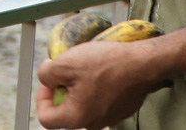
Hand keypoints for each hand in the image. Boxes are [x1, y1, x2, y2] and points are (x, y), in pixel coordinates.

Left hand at [35, 37, 165, 128]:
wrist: (143, 63)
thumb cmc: (108, 64)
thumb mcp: (65, 62)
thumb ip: (46, 74)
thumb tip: (46, 78)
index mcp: (76, 117)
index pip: (45, 117)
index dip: (42, 96)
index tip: (49, 81)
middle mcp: (92, 123)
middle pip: (65, 110)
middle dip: (63, 89)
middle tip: (68, 70)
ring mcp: (108, 118)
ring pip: (83, 104)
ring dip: (80, 87)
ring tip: (87, 68)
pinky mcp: (121, 110)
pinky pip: (100, 101)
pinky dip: (96, 88)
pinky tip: (102, 72)